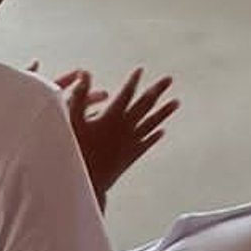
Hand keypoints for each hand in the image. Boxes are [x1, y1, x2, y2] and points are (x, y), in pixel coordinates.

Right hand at [58, 66, 178, 197]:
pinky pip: (147, 142)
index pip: (127, 93)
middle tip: (169, 79)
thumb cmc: (77, 150)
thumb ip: (80, 96)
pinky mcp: (131, 156)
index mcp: (113, 117)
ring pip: (152, 123)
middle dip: (157, 90)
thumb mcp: (73, 120)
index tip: (140, 69)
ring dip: (164, 111)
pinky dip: (154, 135)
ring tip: (176, 102)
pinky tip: (162, 131)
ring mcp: (131, 142)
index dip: (134, 81)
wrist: (87, 181)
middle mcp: (126, 127)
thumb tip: (85, 72)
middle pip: (145, 105)